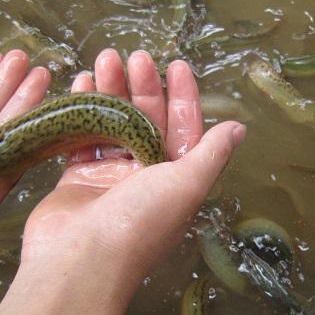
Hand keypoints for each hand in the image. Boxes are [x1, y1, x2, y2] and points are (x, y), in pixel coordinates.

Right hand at [0, 49, 245, 314]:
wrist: (78, 258)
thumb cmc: (138, 221)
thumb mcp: (185, 186)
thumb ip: (210, 154)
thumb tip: (238, 129)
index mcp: (173, 178)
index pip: (184, 128)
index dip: (183, 96)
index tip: (176, 65)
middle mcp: (142, 176)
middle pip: (144, 120)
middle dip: (141, 86)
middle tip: (134, 56)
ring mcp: (108, 176)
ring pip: (111, 123)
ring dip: (109, 92)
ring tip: (104, 60)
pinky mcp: (77, 176)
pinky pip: (82, 136)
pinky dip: (81, 111)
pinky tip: (80, 84)